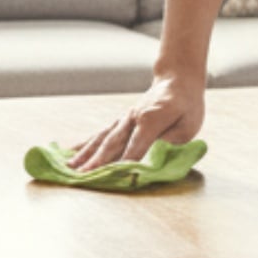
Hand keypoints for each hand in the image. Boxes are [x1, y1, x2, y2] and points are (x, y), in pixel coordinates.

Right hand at [68, 71, 206, 169]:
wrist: (177, 80)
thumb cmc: (186, 106)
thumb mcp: (188, 125)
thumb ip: (170, 142)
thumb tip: (153, 158)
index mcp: (152, 119)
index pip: (137, 145)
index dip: (126, 162)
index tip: (114, 178)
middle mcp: (133, 118)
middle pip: (113, 143)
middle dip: (98, 161)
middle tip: (82, 177)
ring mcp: (124, 118)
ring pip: (102, 138)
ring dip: (86, 154)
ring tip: (69, 168)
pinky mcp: (120, 120)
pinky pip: (100, 133)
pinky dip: (85, 143)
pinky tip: (70, 153)